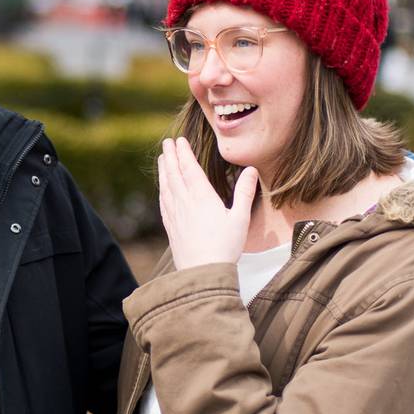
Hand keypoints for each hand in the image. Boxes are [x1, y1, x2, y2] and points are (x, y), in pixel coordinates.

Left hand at [158, 137, 258, 269]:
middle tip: (166, 143)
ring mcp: (175, 214)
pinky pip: (163, 202)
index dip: (183, 153)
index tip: (179, 140)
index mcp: (201, 197)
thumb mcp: (240, 218)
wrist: (203, 272)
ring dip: (164, 170)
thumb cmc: (225, 246)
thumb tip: (251, 170)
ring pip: (166, 186)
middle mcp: (184, 202)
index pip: (189, 168)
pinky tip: (163, 188)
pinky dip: (162, 190)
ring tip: (162, 159)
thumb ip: (244, 192)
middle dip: (170, 156)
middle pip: (174, 174)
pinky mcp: (170, 226)